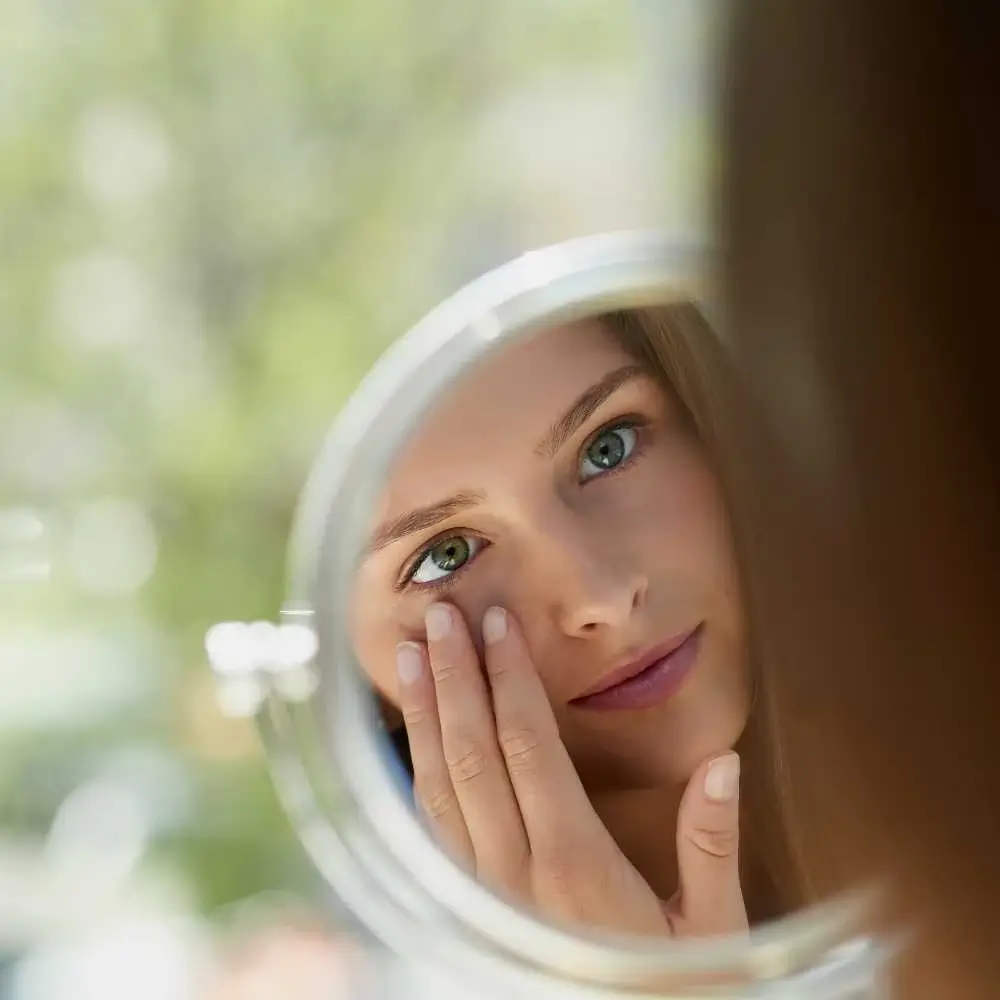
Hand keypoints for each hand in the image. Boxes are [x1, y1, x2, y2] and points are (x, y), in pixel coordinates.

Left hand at [394, 602, 746, 937]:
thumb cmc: (670, 988)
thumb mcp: (711, 930)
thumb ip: (710, 845)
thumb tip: (723, 764)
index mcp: (574, 866)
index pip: (529, 748)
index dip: (508, 679)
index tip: (495, 623)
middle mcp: (514, 872)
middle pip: (474, 754)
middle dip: (456, 677)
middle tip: (439, 613)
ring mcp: (479, 889)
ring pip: (439, 785)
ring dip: (424, 714)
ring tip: (410, 651)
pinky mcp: (464, 904)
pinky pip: (430, 826)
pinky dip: (415, 768)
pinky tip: (412, 731)